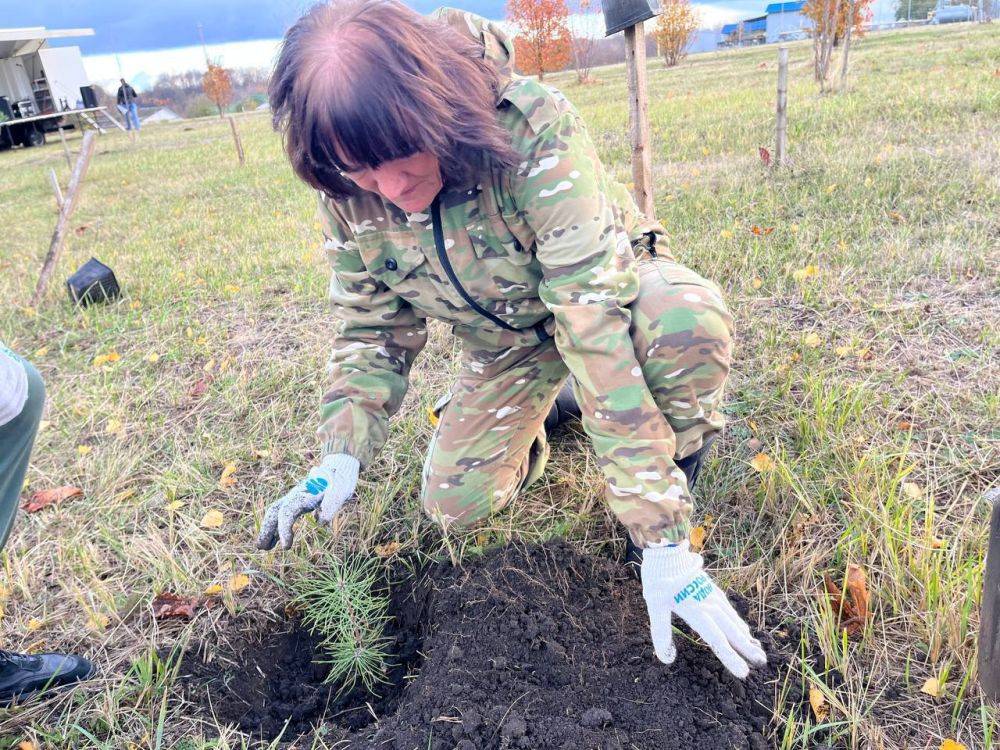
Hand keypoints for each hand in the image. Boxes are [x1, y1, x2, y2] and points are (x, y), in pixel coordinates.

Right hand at [256, 454, 359, 550]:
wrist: (339, 469)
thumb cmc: (341, 481)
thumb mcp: (341, 491)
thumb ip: (331, 504)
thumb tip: (320, 521)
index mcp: (304, 494)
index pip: (287, 512)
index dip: (283, 530)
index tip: (286, 547)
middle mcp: (295, 495)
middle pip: (275, 511)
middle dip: (266, 529)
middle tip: (261, 548)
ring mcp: (294, 498)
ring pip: (275, 512)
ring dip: (268, 529)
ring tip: (263, 547)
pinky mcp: (297, 502)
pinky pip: (282, 515)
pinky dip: (277, 527)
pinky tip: (274, 541)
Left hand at [641, 541, 766, 678]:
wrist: (667, 549)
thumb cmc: (659, 579)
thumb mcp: (655, 606)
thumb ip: (661, 632)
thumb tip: (667, 659)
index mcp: (697, 612)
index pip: (717, 640)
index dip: (730, 658)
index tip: (744, 673)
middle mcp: (709, 605)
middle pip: (731, 631)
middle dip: (747, 649)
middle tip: (762, 662)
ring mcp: (712, 595)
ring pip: (733, 620)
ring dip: (745, 636)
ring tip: (757, 649)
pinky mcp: (711, 587)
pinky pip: (729, 608)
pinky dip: (738, 621)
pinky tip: (742, 628)